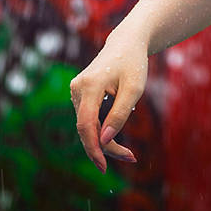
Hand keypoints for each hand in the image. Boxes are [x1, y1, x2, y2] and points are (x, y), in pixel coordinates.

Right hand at [70, 32, 148, 172]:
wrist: (126, 43)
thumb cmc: (133, 64)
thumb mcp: (134, 89)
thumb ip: (119, 114)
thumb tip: (104, 140)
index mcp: (90, 84)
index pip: (86, 124)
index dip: (94, 148)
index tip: (105, 167)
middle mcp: (77, 87)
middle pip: (85, 128)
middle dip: (103, 149)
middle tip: (129, 159)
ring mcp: (75, 90)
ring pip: (86, 126)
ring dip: (102, 142)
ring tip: (127, 153)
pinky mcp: (79, 94)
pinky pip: (87, 119)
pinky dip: (99, 132)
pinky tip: (113, 140)